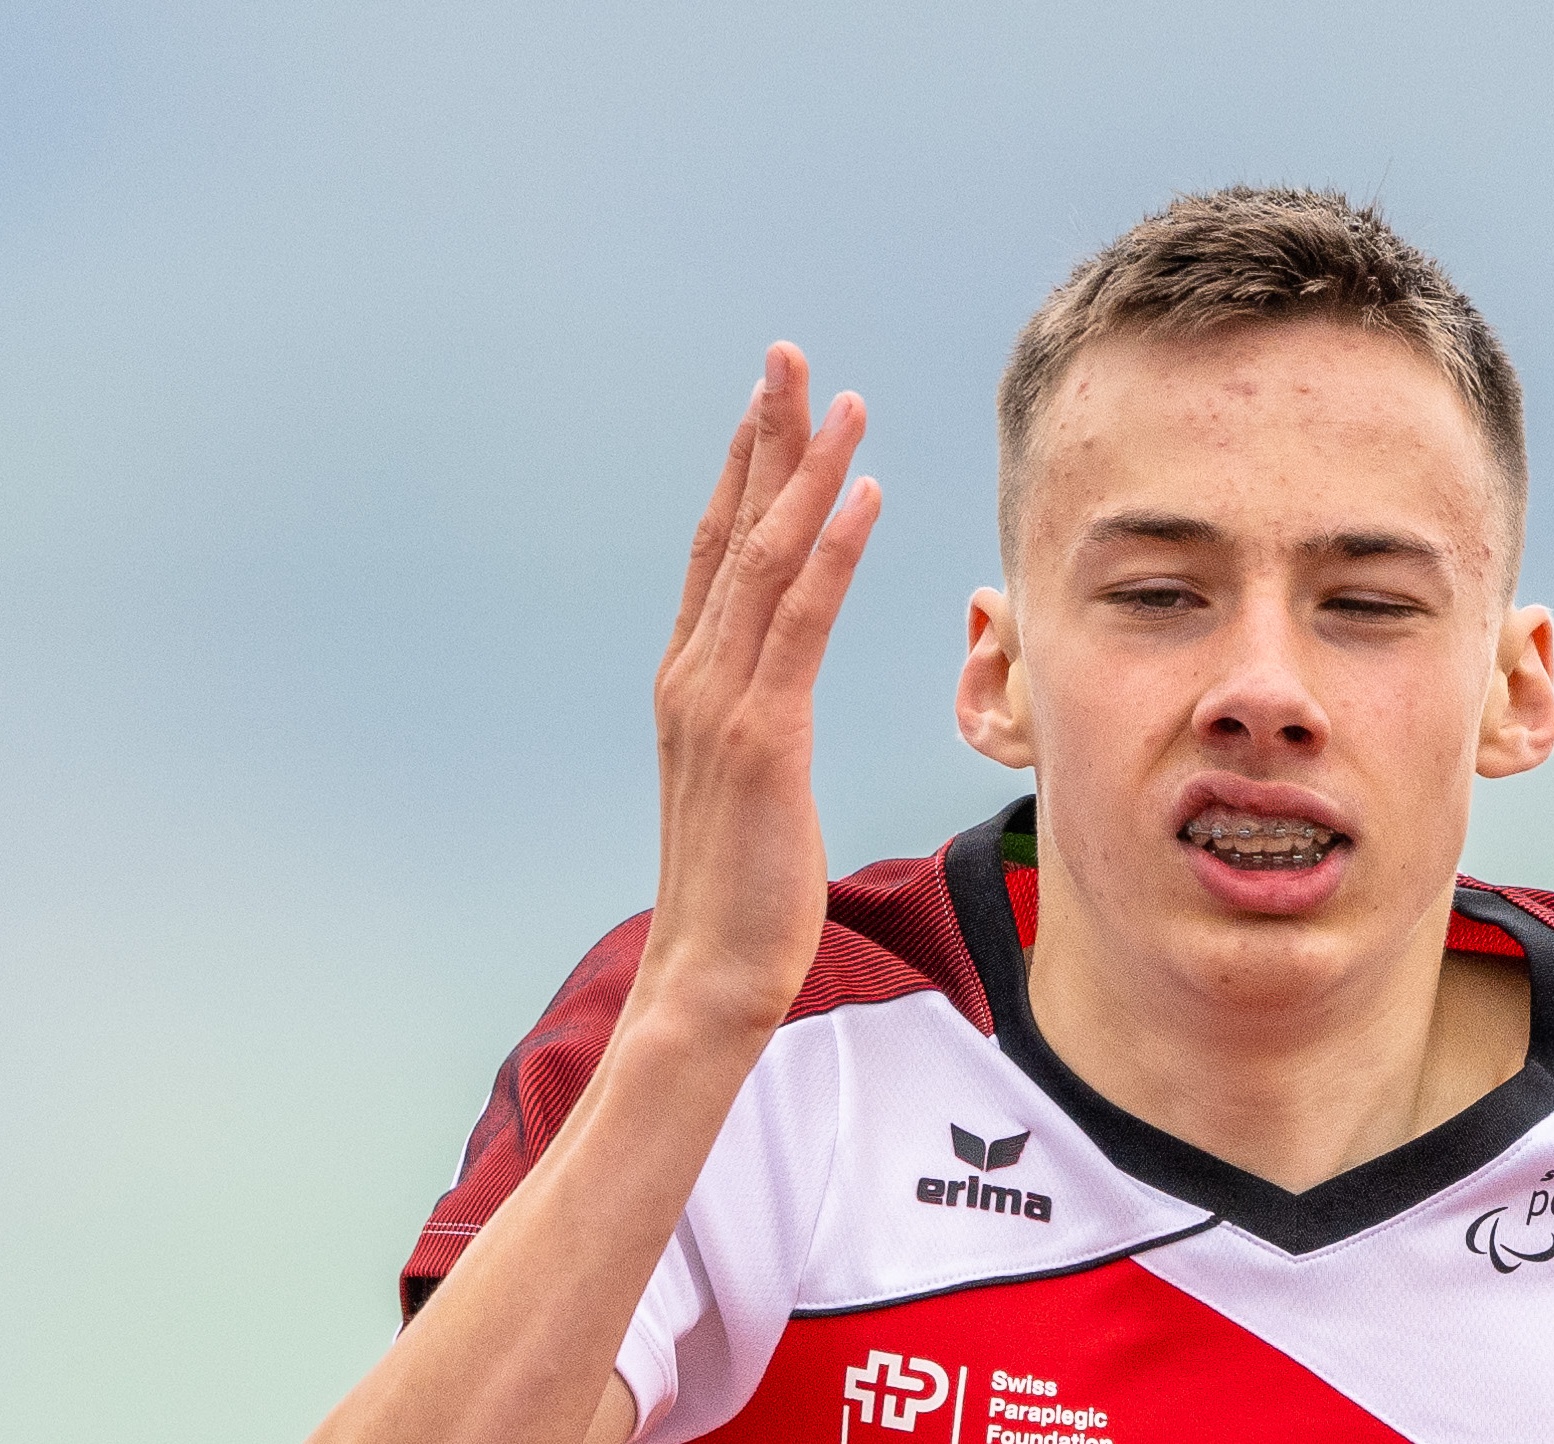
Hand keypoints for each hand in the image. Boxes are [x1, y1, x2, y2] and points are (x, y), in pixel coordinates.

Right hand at [637, 344, 881, 1040]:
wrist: (707, 976)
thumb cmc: (740, 900)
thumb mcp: (748, 796)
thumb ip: (755, 735)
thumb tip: (774, 712)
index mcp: (689, 686)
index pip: (715, 556)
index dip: (743, 473)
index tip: (771, 405)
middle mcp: (693, 678)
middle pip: (729, 530)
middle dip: (763, 439)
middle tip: (789, 357)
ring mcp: (720, 703)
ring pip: (763, 559)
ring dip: (806, 473)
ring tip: (843, 402)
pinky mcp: (761, 737)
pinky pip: (800, 621)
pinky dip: (832, 549)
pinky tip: (864, 494)